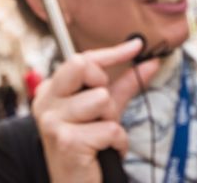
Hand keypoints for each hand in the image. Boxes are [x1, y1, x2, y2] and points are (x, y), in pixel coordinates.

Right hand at [33, 38, 159, 182]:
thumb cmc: (87, 147)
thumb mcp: (103, 111)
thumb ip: (123, 85)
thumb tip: (150, 62)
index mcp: (51, 91)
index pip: (81, 59)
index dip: (112, 52)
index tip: (136, 46)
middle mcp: (46, 102)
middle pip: (82, 66)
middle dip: (103, 85)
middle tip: (103, 109)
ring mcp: (53, 122)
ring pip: (102, 99)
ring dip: (111, 120)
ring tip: (101, 136)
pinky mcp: (67, 141)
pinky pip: (110, 128)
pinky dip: (117, 142)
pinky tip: (105, 151)